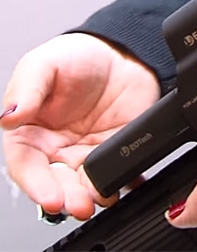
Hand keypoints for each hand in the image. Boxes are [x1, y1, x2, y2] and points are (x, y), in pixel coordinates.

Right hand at [1, 33, 159, 219]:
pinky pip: (118, 171)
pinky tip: (127, 183)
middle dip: (68, 198)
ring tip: (102, 198)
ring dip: (93, 195)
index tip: (51, 198)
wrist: (121, 51)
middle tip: (80, 204)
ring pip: (86, 184)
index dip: (37, 185)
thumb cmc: (76, 56)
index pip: (26, 167)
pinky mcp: (116, 149)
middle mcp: (56, 149)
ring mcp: (87, 152)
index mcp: (29, 133)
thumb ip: (25, 90)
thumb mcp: (43, 64)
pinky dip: (123, 180)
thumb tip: (9, 115)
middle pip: (57, 183)